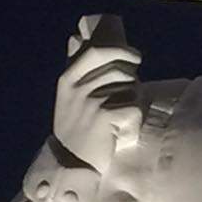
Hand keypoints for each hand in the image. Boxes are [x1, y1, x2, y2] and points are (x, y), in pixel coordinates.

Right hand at [53, 16, 141, 174]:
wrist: (70, 164)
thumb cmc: (75, 129)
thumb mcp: (67, 95)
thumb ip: (75, 68)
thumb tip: (75, 37)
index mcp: (68, 78)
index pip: (96, 50)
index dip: (120, 50)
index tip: (134, 56)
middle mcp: (78, 86)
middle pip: (118, 68)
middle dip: (131, 77)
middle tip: (133, 87)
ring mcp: (91, 101)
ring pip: (128, 88)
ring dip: (132, 99)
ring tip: (120, 114)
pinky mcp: (105, 116)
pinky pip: (133, 106)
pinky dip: (133, 118)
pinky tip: (121, 128)